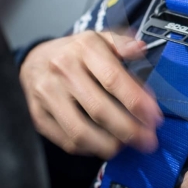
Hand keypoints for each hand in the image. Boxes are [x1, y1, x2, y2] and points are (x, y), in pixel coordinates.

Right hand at [19, 30, 162, 158]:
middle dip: (129, 130)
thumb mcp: (100, 38)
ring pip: (80, 131)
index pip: (113, 79)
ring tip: (126, 146)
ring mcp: (47, 95)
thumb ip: (123, 43)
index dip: (137, 102)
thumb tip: (140, 48)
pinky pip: (66, 141)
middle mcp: (63, 70)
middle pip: (99, 110)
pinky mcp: (38, 116)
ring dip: (109, 145)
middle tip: (147, 140)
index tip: (154, 117)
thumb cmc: (74, 52)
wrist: (33, 60)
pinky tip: (104, 145)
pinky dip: (89, 149)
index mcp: (84, 48)